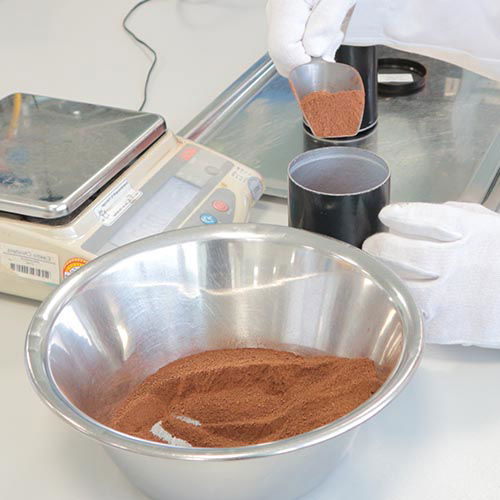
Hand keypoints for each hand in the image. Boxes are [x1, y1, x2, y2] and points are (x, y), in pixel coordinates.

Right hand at [266, 0, 355, 76]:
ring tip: (332, 29)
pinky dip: (310, 44)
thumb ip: (327, 22)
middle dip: (309, 61)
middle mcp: (277, 10)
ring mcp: (279, 13)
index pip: (283, 51)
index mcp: (287, 4)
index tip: (325, 61)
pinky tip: (326, 28)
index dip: (304, 64)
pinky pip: (292, 42)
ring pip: (287, 53)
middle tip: (332, 41)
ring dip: (312, 52)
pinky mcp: (286, 17)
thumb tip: (314, 51)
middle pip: (282, 56)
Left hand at [362, 202, 499, 347]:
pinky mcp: (450, 326)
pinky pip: (414, 315)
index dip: (404, 215)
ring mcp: (452, 296)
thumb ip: (458, 217)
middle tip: (373, 245)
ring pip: (403, 284)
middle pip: (404, 252)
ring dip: (382, 275)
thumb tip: (418, 216)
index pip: (430, 220)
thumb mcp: (492, 228)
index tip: (387, 214)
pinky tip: (393, 296)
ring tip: (376, 269)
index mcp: (473, 234)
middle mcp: (459, 263)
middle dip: (380, 246)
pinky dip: (399, 305)